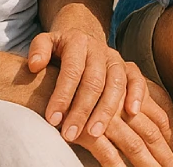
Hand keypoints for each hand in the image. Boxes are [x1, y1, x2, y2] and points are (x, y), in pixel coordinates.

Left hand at [27, 28, 141, 142]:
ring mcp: (116, 58)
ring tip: (94, 133)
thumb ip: (39, 50)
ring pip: (116, 83)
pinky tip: (132, 113)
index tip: (52, 120)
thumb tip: (35, 65)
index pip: (72, 71)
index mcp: (78, 41)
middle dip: (82, 110)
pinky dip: (138, 94)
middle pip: (94, 81)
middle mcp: (99, 49)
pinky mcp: (129, 67)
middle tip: (70, 135)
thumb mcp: (47, 43)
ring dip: (106, 110)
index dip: (63, 96)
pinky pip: (137, 79)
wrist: (82, 37)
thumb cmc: (60, 50)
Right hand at [74, 81, 172, 166]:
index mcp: (126, 86)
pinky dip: (115, 165)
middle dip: (164, 153)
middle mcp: (118, 97)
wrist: (34, 79)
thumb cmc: (67, 83)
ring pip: (131, 141)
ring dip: (144, 163)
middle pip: (150, 130)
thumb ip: (118, 99)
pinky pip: (104, 149)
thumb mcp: (99, 88)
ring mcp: (102, 111)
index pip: (157, 114)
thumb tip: (137, 118)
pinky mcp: (83, 126)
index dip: (170, 137)